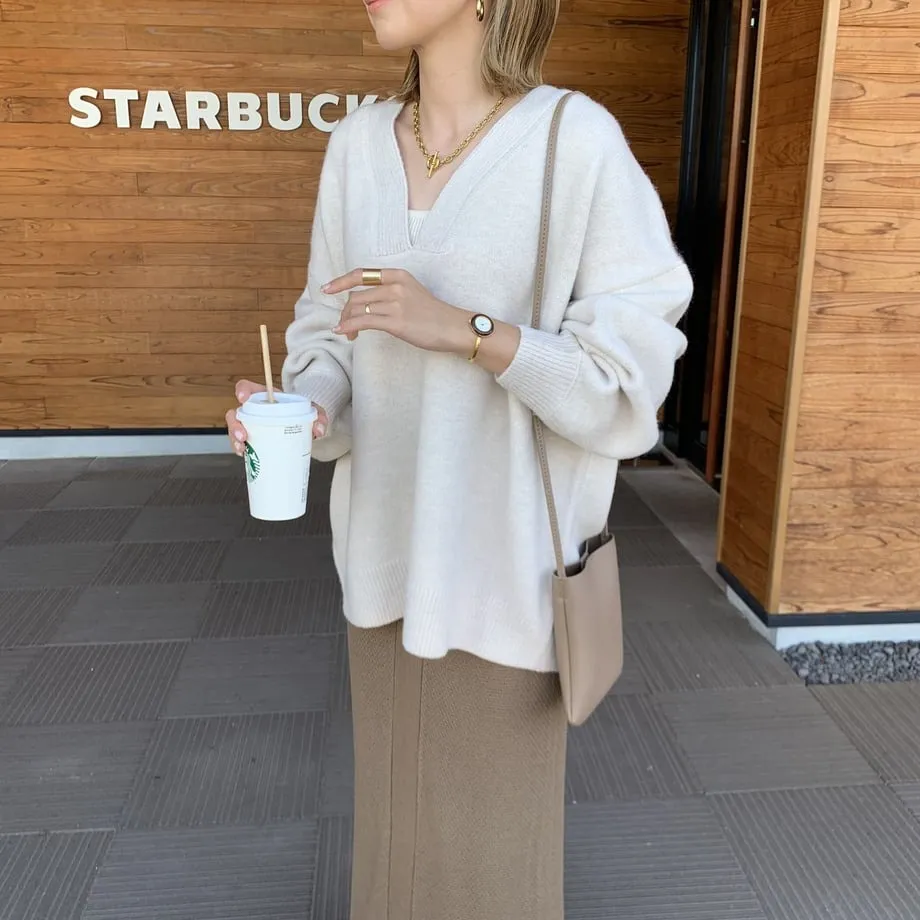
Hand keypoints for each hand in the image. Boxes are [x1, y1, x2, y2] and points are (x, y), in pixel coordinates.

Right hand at [225, 379, 327, 456]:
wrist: (302, 427)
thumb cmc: (301, 413)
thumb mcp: (312, 411)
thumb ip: (318, 417)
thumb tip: (319, 430)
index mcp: (264, 397)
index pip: (246, 388)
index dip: (242, 391)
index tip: (243, 398)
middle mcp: (253, 411)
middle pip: (235, 413)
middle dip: (235, 424)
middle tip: (243, 435)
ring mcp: (251, 426)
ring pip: (235, 430)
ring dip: (235, 440)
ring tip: (243, 448)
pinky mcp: (253, 440)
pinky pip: (242, 444)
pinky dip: (242, 451)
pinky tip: (245, 456)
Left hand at [323, 268, 467, 352]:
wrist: (453, 327)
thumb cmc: (433, 314)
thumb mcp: (411, 293)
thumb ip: (389, 293)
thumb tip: (363, 303)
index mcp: (398, 275)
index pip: (362, 274)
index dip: (341, 281)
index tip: (327, 289)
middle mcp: (394, 286)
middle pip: (356, 296)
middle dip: (346, 311)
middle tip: (345, 325)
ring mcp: (395, 303)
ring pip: (357, 309)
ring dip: (347, 322)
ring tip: (349, 334)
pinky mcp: (395, 322)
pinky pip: (362, 322)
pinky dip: (348, 326)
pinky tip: (344, 332)